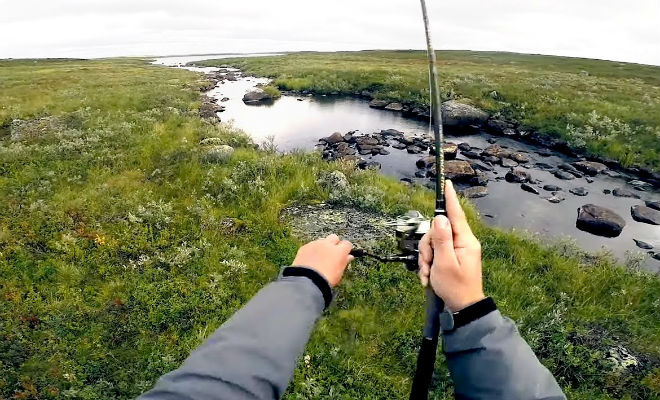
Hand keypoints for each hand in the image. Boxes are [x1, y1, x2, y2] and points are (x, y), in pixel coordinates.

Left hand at [292, 234, 352, 286]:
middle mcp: (328, 245)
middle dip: (334, 243)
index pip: (347, 244)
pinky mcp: (305, 247)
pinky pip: (311, 245)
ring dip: (322, 246)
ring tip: (319, 258)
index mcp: (339, 251)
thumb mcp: (339, 273)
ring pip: (321, 241)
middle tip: (332, 254)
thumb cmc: (325, 279)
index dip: (346, 249)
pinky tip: (310, 260)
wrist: (307, 281)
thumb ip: (344, 262)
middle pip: (334, 238)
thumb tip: (348, 257)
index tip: (344, 253)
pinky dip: (312, 250)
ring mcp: (315, 244)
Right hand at [418, 180, 484, 311]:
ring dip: (426, 258)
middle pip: (437, 230)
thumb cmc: (455, 287)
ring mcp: (456, 251)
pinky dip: (428, 265)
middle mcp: (462, 242)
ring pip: (433, 243)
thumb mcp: (445, 263)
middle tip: (427, 263)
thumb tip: (439, 218)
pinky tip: (428, 278)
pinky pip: (434, 254)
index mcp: (465, 241)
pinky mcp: (450, 258)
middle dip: (427, 247)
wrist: (462, 309)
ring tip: (428, 274)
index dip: (450, 199)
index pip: (456, 214)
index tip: (447, 183)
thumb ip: (441, 239)